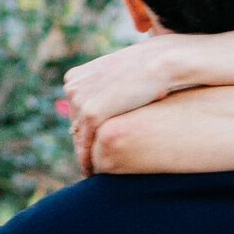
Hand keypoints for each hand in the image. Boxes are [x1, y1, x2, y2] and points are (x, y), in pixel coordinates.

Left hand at [64, 42, 175, 174]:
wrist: (160, 62)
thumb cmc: (149, 69)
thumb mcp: (120, 77)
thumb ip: (109, 89)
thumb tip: (113, 100)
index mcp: (76, 76)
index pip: (75, 114)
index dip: (85, 132)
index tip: (93, 147)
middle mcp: (72, 87)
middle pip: (74, 126)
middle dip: (83, 144)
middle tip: (92, 164)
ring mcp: (80, 100)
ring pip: (78, 138)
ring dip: (85, 156)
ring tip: (93, 171)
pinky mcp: (92, 114)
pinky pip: (86, 144)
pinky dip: (88, 161)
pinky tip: (94, 171)